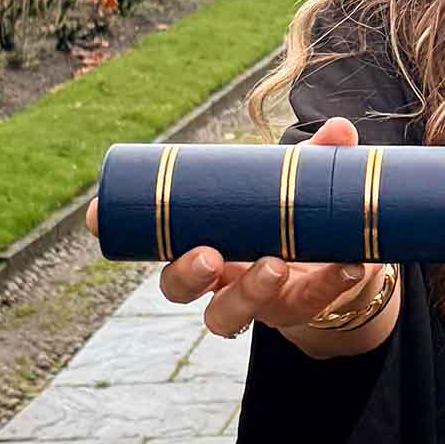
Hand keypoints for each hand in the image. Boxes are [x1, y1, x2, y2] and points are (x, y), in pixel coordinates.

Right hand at [83, 118, 373, 338]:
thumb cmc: (297, 220)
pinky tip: (349, 265)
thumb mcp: (299, 186)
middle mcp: (214, 278)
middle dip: (186, 273)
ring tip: (276, 265)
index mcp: (199, 239)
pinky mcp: (294, 313)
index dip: (110, 227)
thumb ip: (317, 159)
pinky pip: (306, 307)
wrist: (341, 270)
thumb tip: (339, 128)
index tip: (95, 214)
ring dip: (249, 291)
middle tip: (211, 254)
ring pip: (226, 315)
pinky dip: (329, 284)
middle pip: (176, 288)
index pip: (144, 238)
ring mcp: (250, 301)